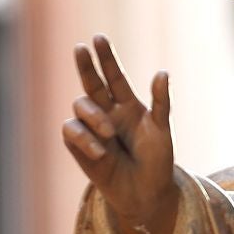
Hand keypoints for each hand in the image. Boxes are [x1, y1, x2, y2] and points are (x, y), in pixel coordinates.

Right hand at [61, 35, 177, 233]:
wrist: (145, 194)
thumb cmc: (158, 161)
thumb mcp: (162, 131)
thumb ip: (160, 103)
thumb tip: (162, 72)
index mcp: (128, 105)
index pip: (114, 76)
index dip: (106, 58)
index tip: (98, 39)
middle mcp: (107, 112)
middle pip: (91, 82)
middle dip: (85, 65)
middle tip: (80, 49)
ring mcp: (92, 129)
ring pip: (79, 105)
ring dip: (92, 115)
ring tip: (108, 132)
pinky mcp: (80, 147)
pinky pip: (71, 131)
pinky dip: (84, 137)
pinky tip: (100, 151)